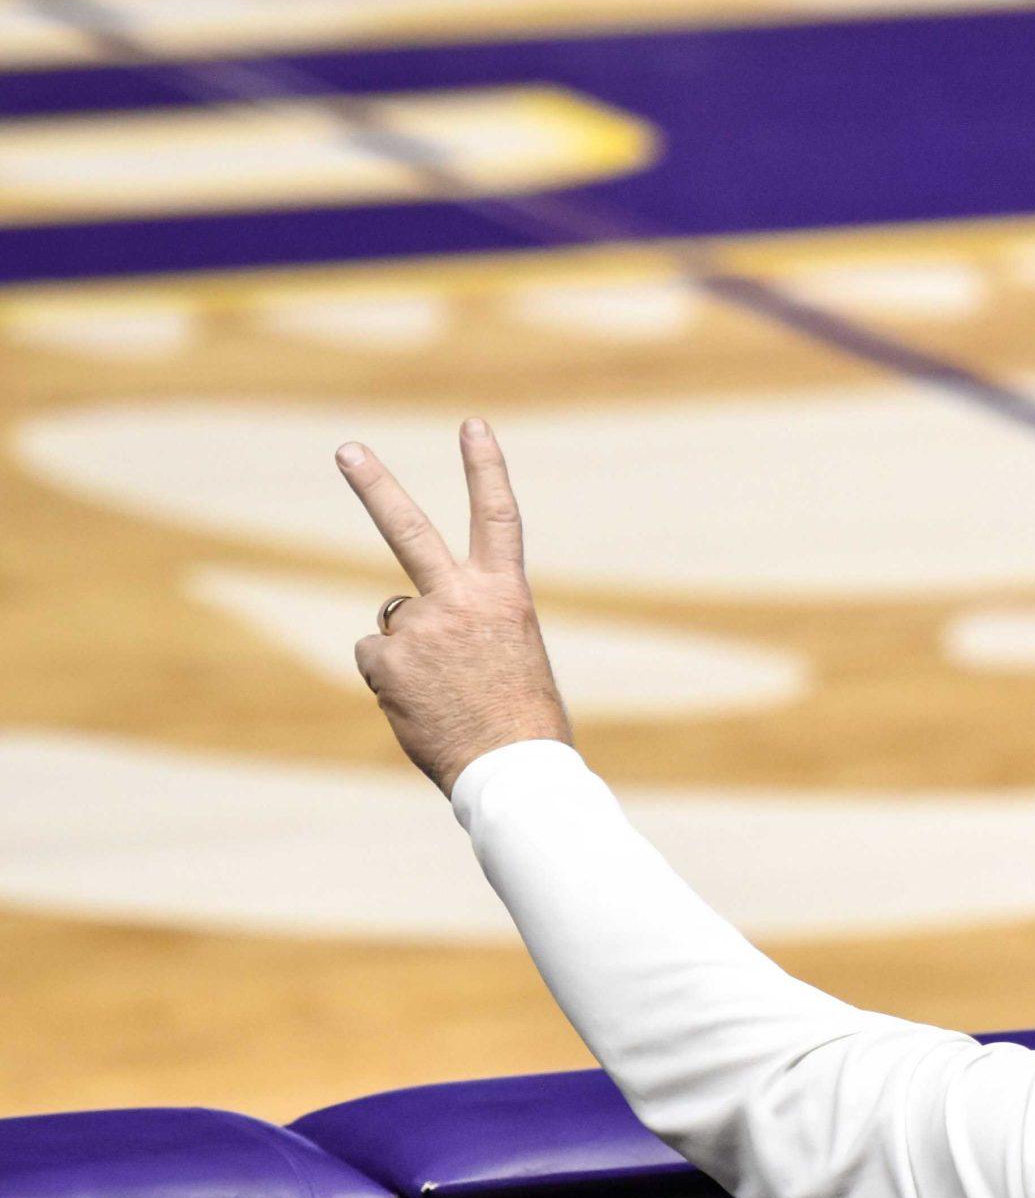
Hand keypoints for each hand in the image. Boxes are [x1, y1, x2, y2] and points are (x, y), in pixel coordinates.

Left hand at [341, 419, 571, 795]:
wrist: (515, 771)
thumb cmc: (524, 722)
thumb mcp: (513, 656)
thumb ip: (470, 626)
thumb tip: (406, 632)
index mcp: (506, 597)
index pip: (498, 519)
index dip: (485, 469)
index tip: (472, 425)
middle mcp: (460, 600)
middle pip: (407, 530)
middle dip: (374, 486)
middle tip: (346, 450)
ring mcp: (419, 628)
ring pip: (394, 627)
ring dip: (409, 656)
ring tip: (445, 695)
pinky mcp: (387, 661)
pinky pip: (376, 661)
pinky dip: (392, 682)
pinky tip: (422, 706)